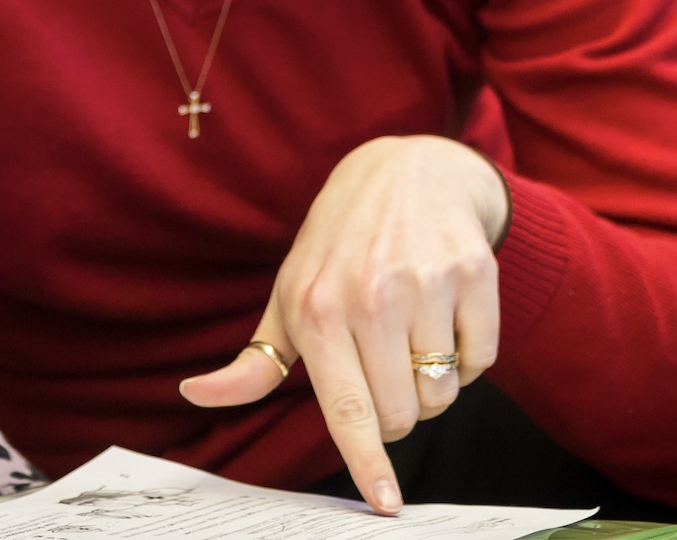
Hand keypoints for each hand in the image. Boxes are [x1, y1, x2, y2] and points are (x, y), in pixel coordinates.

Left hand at [178, 135, 509, 513]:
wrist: (405, 173)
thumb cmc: (337, 247)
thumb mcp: (287, 296)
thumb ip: (252, 362)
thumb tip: (194, 393)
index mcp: (316, 310)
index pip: (349, 410)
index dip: (369, 463)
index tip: (386, 503)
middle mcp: (371, 297)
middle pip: (402, 416)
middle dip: (396, 408)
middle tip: (383, 363)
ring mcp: (425, 284)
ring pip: (443, 393)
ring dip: (432, 382)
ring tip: (412, 333)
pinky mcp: (473, 274)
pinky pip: (482, 361)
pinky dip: (467, 355)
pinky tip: (443, 314)